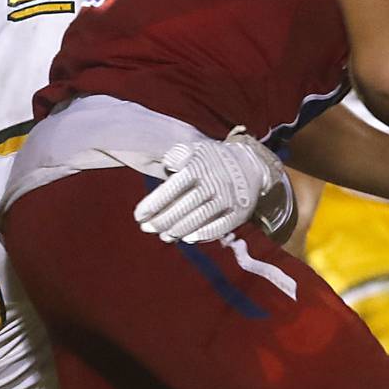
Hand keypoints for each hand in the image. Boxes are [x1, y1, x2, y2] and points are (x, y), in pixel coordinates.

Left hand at [134, 130, 284, 243]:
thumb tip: (166, 166)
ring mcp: (227, 198)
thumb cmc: (210, 160)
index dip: (153, 204)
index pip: (172, 188)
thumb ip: (176, 156)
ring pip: (198, 219)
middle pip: (183, 207)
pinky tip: (187, 238)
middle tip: (147, 228)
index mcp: (199, 167)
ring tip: (164, 236)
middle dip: (162, 221)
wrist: (249, 164)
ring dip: (178, 230)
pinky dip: (202, 234)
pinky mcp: (239, 212)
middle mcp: (214, 183)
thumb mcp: (194, 150)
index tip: (139, 216)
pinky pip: (219, 227)